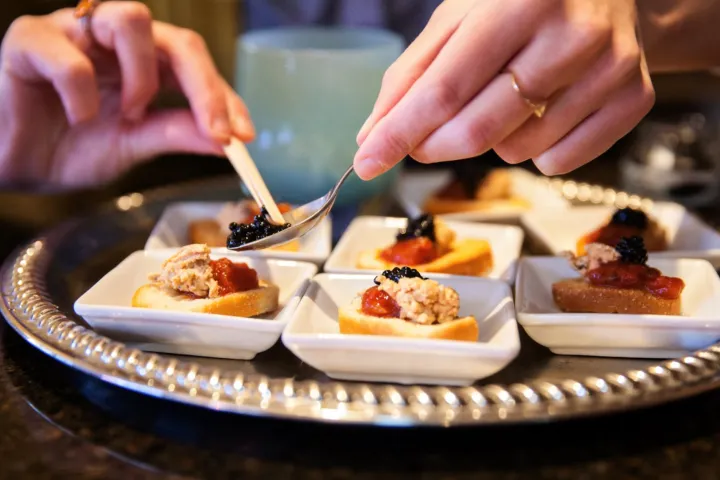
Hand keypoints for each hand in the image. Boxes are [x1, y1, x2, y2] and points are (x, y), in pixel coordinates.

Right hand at [0, 1, 253, 186]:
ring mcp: (74, 33)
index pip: (196, 65)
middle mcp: (114, 40)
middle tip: (219, 132)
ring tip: (130, 115)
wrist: (13, 164)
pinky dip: (84, 95)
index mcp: (142, 62)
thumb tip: (227, 139)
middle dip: (206, 87)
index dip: (225, 97)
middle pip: (177, 38)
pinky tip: (78, 117)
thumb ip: (176, 134)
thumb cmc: (69, 147)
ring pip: (131, 19)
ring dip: (144, 77)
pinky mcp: (30, 41)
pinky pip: (71, 58)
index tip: (245, 136)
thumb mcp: (134, 144)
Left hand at [353, 0, 654, 178]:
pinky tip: (543, 114)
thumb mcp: (461, 16)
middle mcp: (571, 35)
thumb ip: (412, 73)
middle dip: (434, 146)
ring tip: (506, 99)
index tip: (367, 163)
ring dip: (491, 140)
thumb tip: (373, 136)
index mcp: (517, 3)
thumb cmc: (523, 1)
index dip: (399, 134)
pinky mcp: (634, 99)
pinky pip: (560, 162)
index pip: (443, 90)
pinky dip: (537, 151)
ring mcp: (610, 69)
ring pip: (517, 151)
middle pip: (478, 131)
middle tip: (421, 139)